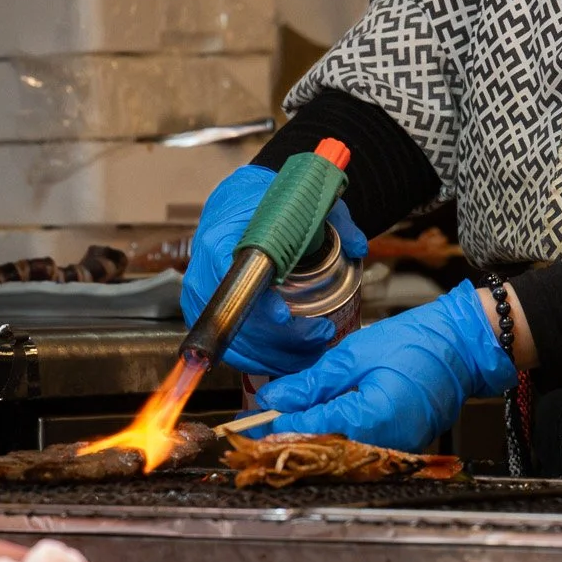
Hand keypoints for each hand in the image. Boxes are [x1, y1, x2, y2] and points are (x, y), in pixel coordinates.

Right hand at [182, 164, 367, 375]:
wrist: (236, 205)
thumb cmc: (265, 203)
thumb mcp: (300, 201)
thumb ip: (334, 222)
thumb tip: (359, 246)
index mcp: (221, 239)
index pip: (234, 280)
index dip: (259, 304)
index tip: (286, 316)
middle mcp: (204, 273)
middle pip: (237, 322)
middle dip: (283, 338)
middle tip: (321, 334)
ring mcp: (202, 299)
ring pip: (235, 344)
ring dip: (277, 355)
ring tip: (315, 348)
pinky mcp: (207, 317)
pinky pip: (232, 349)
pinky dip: (263, 360)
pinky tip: (291, 357)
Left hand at [256, 286, 515, 450]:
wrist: (464, 345)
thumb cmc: (418, 342)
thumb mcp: (356, 353)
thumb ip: (313, 381)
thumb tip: (277, 398)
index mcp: (371, 418)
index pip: (310, 429)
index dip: (277, 426)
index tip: (252, 422)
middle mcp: (384, 444)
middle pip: (323, 450)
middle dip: (290, 437)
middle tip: (261, 425)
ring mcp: (396, 450)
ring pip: (340, 454)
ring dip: (313, 440)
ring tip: (288, 422)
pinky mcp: (402, 447)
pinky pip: (362, 449)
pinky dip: (339, 438)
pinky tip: (323, 422)